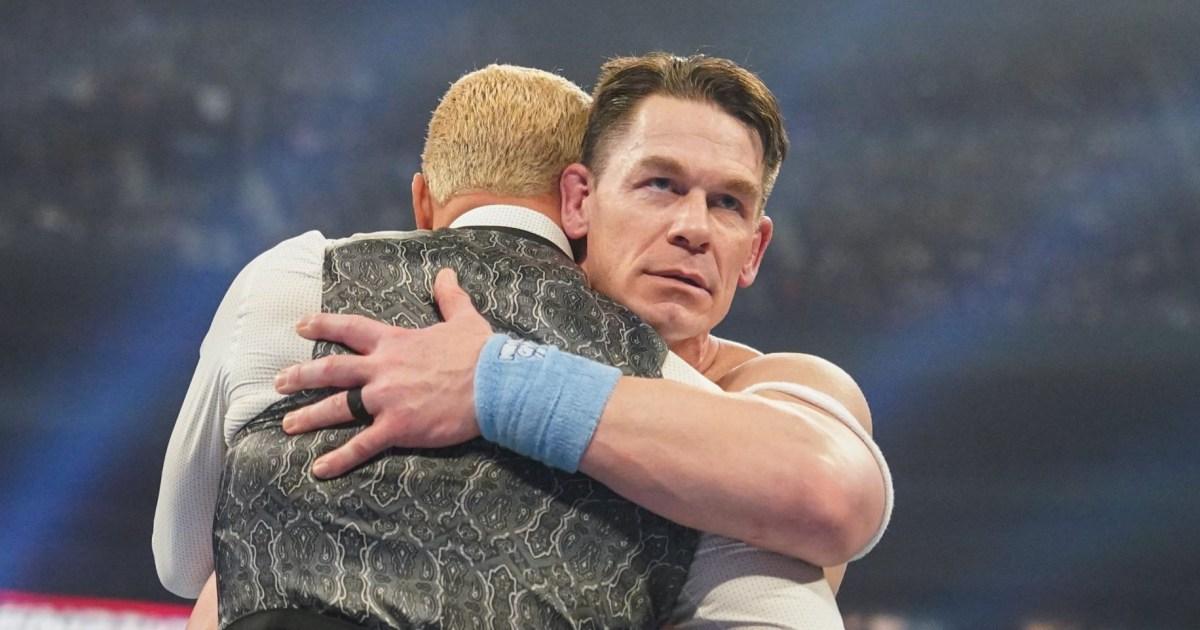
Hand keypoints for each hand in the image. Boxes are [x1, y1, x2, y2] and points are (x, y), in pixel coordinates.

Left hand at [274, 268, 493, 477]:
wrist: (495, 384)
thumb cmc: (481, 353)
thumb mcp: (464, 318)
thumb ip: (449, 296)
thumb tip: (447, 273)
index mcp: (395, 342)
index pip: (350, 328)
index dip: (323, 324)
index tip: (301, 326)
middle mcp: (383, 369)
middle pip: (332, 370)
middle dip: (301, 375)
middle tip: (279, 382)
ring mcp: (386, 399)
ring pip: (338, 407)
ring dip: (309, 416)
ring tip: (288, 424)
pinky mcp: (398, 427)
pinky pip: (361, 445)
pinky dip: (339, 458)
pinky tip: (319, 468)